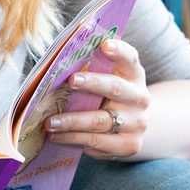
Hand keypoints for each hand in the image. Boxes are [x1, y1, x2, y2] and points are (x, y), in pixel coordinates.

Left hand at [45, 38, 150, 159]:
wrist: (132, 127)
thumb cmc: (109, 97)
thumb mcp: (108, 80)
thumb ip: (92, 68)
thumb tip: (58, 61)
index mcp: (134, 75)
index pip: (130, 59)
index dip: (119, 51)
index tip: (105, 44)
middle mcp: (140, 98)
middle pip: (116, 88)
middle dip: (92, 83)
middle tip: (70, 81)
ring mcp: (136, 123)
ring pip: (101, 120)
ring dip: (72, 121)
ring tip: (49, 122)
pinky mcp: (129, 145)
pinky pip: (97, 141)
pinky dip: (73, 139)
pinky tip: (56, 136)